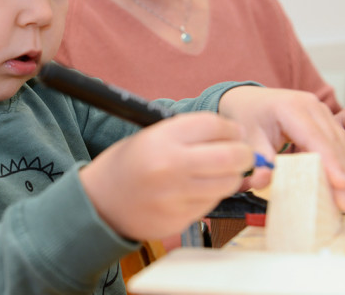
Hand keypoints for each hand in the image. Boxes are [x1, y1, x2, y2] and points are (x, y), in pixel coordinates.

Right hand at [80, 112, 253, 240]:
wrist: (100, 201)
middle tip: (242, 153)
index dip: (231, 128)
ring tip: (222, 171)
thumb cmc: (127, 164)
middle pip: (230, 156)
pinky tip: (199, 189)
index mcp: (161, 138)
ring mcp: (176, 196)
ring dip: (232, 176)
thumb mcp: (151, 136)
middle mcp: (170, 166)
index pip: (214, 125)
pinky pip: (211, 203)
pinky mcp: (179, 219)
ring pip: (228, 183)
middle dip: (244, 153)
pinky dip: (213, 195)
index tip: (235, 132)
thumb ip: (188, 134)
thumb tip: (232, 135)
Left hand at [218, 86, 344, 212]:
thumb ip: (258, 160)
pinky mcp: (326, 119)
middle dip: (343, 173)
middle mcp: (312, 106)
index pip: (315, 138)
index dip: (330, 163)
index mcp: (291, 107)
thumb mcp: (248, 137)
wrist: (250, 98)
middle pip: (333, 141)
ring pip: (342, 142)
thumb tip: (262, 183)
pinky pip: (340, 142)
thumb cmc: (248, 116)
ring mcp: (321, 111)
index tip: (341, 185)